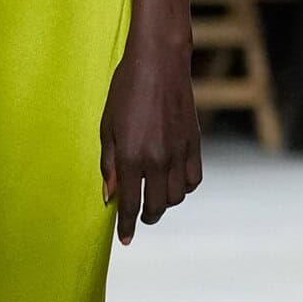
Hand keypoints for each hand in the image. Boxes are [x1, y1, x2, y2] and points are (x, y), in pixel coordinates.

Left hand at [99, 34, 202, 247]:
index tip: (125, 240)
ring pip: (177, 197)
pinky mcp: (195, 143)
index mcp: (130, 157)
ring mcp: (179, 152)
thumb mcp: (107, 126)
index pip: (129, 205)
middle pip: (156, 207)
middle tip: (140, 216)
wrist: (159, 62)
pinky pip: (194, 180)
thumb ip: (108, 163)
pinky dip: (185, 188)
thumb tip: (109, 195)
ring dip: (166, 204)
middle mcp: (156, 160)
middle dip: (146, 218)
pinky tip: (174, 183)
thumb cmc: (126, 90)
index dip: (126, 226)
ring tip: (156, 198)